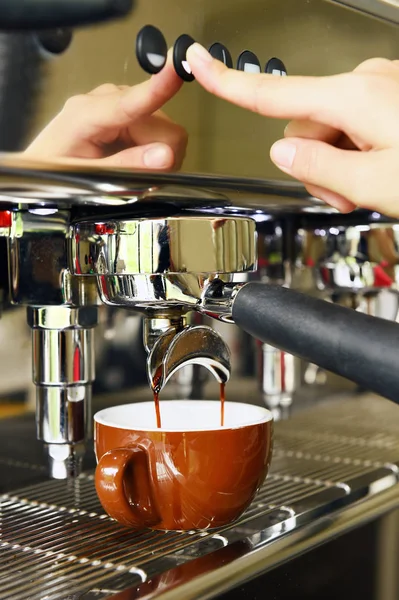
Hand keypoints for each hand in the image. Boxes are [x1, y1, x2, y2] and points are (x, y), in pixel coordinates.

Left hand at [25, 51, 186, 170]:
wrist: (42, 165)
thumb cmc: (55, 169)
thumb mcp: (86, 177)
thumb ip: (125, 166)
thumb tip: (164, 156)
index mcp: (87, 114)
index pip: (132, 101)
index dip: (158, 88)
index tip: (175, 70)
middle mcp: (106, 101)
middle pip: (162, 125)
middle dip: (161, 155)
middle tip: (143, 176)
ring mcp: (119, 103)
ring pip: (166, 130)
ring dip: (158, 155)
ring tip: (132, 167)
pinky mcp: (128, 111)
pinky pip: (159, 131)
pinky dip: (154, 152)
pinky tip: (133, 158)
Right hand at [187, 44, 398, 216]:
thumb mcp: (372, 184)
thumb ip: (318, 168)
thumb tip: (282, 154)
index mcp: (355, 97)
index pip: (274, 94)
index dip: (229, 83)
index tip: (198, 63)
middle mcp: (367, 82)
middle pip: (304, 128)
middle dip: (316, 165)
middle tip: (345, 191)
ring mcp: (382, 87)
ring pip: (328, 131)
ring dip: (338, 163)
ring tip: (367, 184)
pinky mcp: (391, 97)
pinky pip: (353, 124)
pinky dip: (357, 151)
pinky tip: (380, 168)